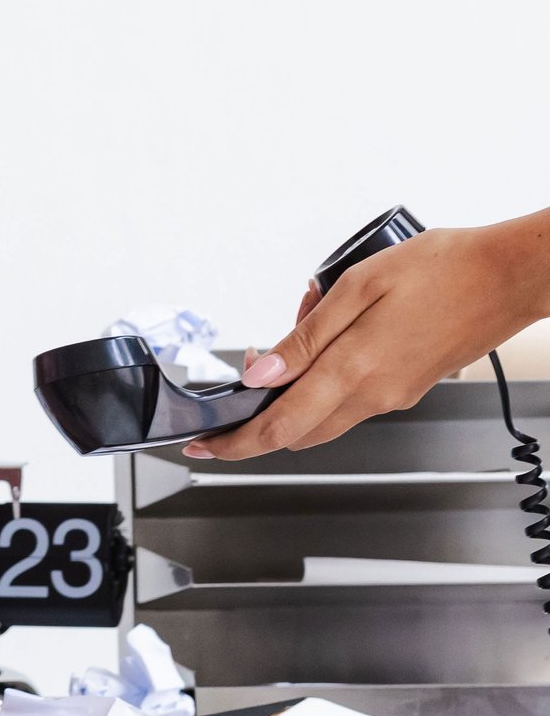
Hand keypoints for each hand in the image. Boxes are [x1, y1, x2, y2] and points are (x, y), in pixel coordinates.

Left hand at [184, 218, 549, 460]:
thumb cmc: (445, 268)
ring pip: (325, 416)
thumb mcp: (359, 286)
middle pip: (298, 432)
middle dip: (259, 419)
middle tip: (243, 381)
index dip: (235, 443)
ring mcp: (395, 395)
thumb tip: (260, 377)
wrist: (512, 276)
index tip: (203, 447)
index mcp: (355, 371)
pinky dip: (326, 379)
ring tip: (295, 330)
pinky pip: (353, 398)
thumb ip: (306, 338)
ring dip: (296, 391)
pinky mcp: (409, 386)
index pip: (279, 428)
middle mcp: (375, 395)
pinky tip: (331, 333)